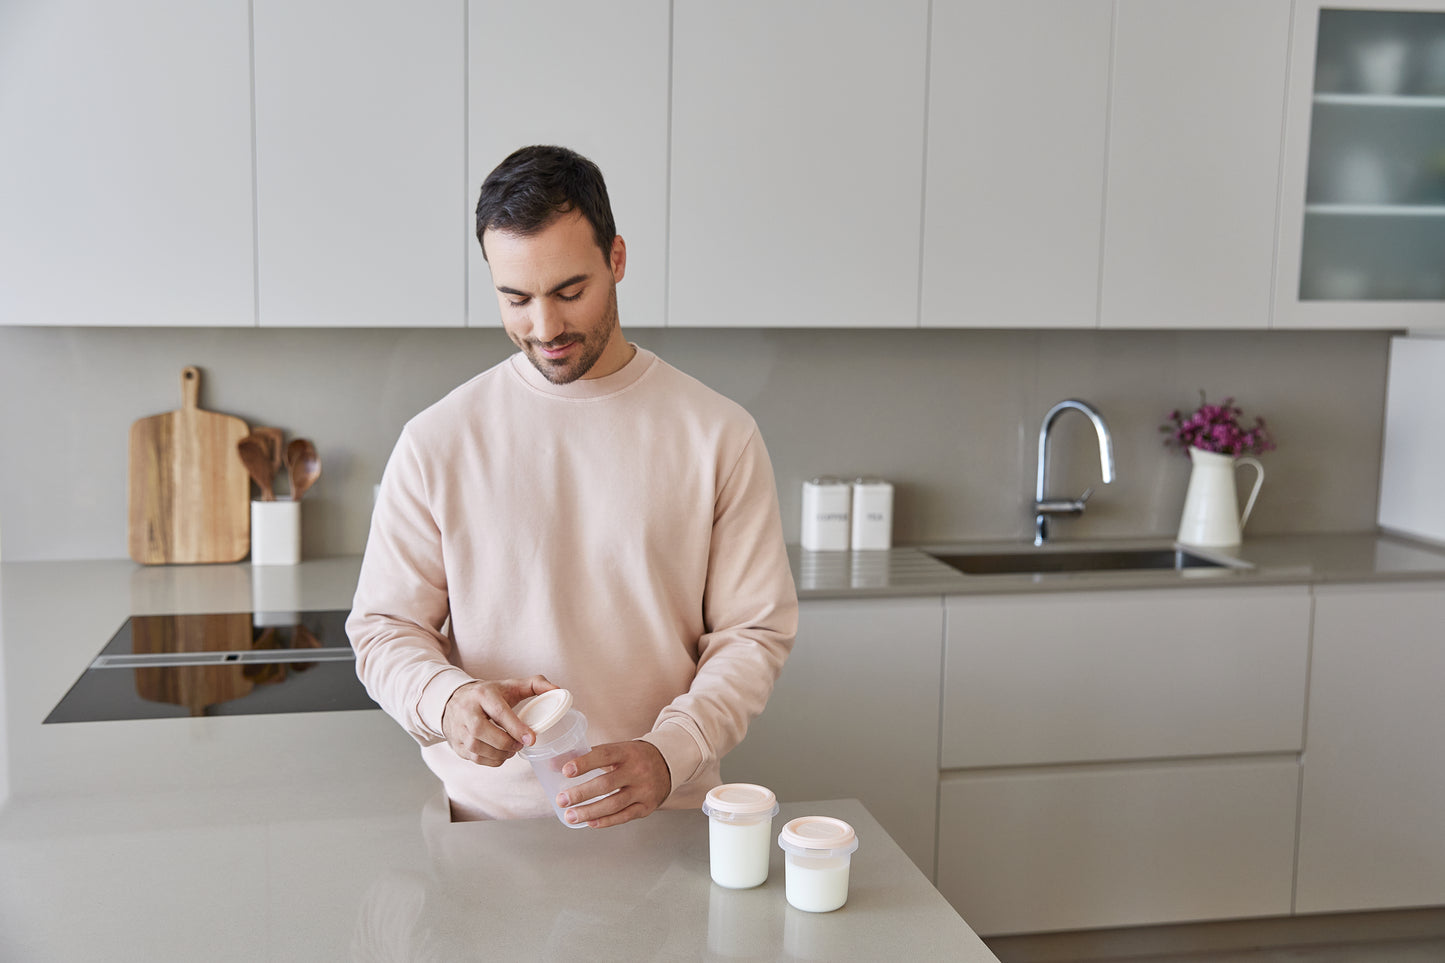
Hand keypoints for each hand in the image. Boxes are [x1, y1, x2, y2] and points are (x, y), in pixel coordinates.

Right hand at [441, 676, 555, 766]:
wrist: (452, 701)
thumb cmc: (488, 695)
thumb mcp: (510, 686)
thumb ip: (536, 685)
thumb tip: (558, 691)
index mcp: (482, 695)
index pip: (499, 713)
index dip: (516, 728)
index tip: (531, 739)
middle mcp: (466, 711)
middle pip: (484, 733)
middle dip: (507, 743)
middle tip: (521, 744)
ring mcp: (458, 729)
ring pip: (478, 748)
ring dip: (500, 754)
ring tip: (511, 749)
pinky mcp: (456, 745)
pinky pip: (475, 759)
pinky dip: (491, 761)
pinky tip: (500, 754)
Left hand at [555, 740, 671, 828]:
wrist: (668, 763)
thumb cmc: (633, 757)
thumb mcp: (616, 750)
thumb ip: (588, 757)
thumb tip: (553, 765)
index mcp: (627, 752)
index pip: (604, 755)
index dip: (584, 763)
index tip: (565, 770)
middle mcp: (637, 771)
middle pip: (606, 784)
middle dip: (581, 793)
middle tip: (562, 800)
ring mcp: (644, 790)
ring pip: (614, 804)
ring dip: (589, 811)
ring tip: (570, 816)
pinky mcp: (647, 806)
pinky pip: (624, 816)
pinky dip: (606, 821)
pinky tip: (590, 822)